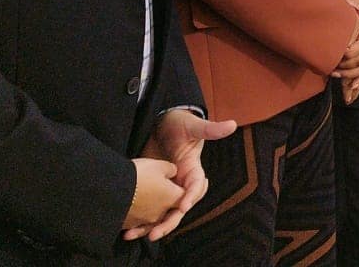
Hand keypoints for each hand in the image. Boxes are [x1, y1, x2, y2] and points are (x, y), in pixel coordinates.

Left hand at [125, 110, 237, 240]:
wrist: (160, 122)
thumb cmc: (179, 122)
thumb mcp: (193, 125)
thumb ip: (210, 129)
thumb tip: (231, 124)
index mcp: (194, 170)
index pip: (196, 187)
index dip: (191, 196)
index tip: (183, 206)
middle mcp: (182, 183)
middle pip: (179, 208)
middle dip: (168, 222)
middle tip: (155, 233)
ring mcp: (167, 188)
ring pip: (163, 213)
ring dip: (151, 226)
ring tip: (134, 236)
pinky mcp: (153, 190)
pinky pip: (150, 209)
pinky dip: (140, 221)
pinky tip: (127, 230)